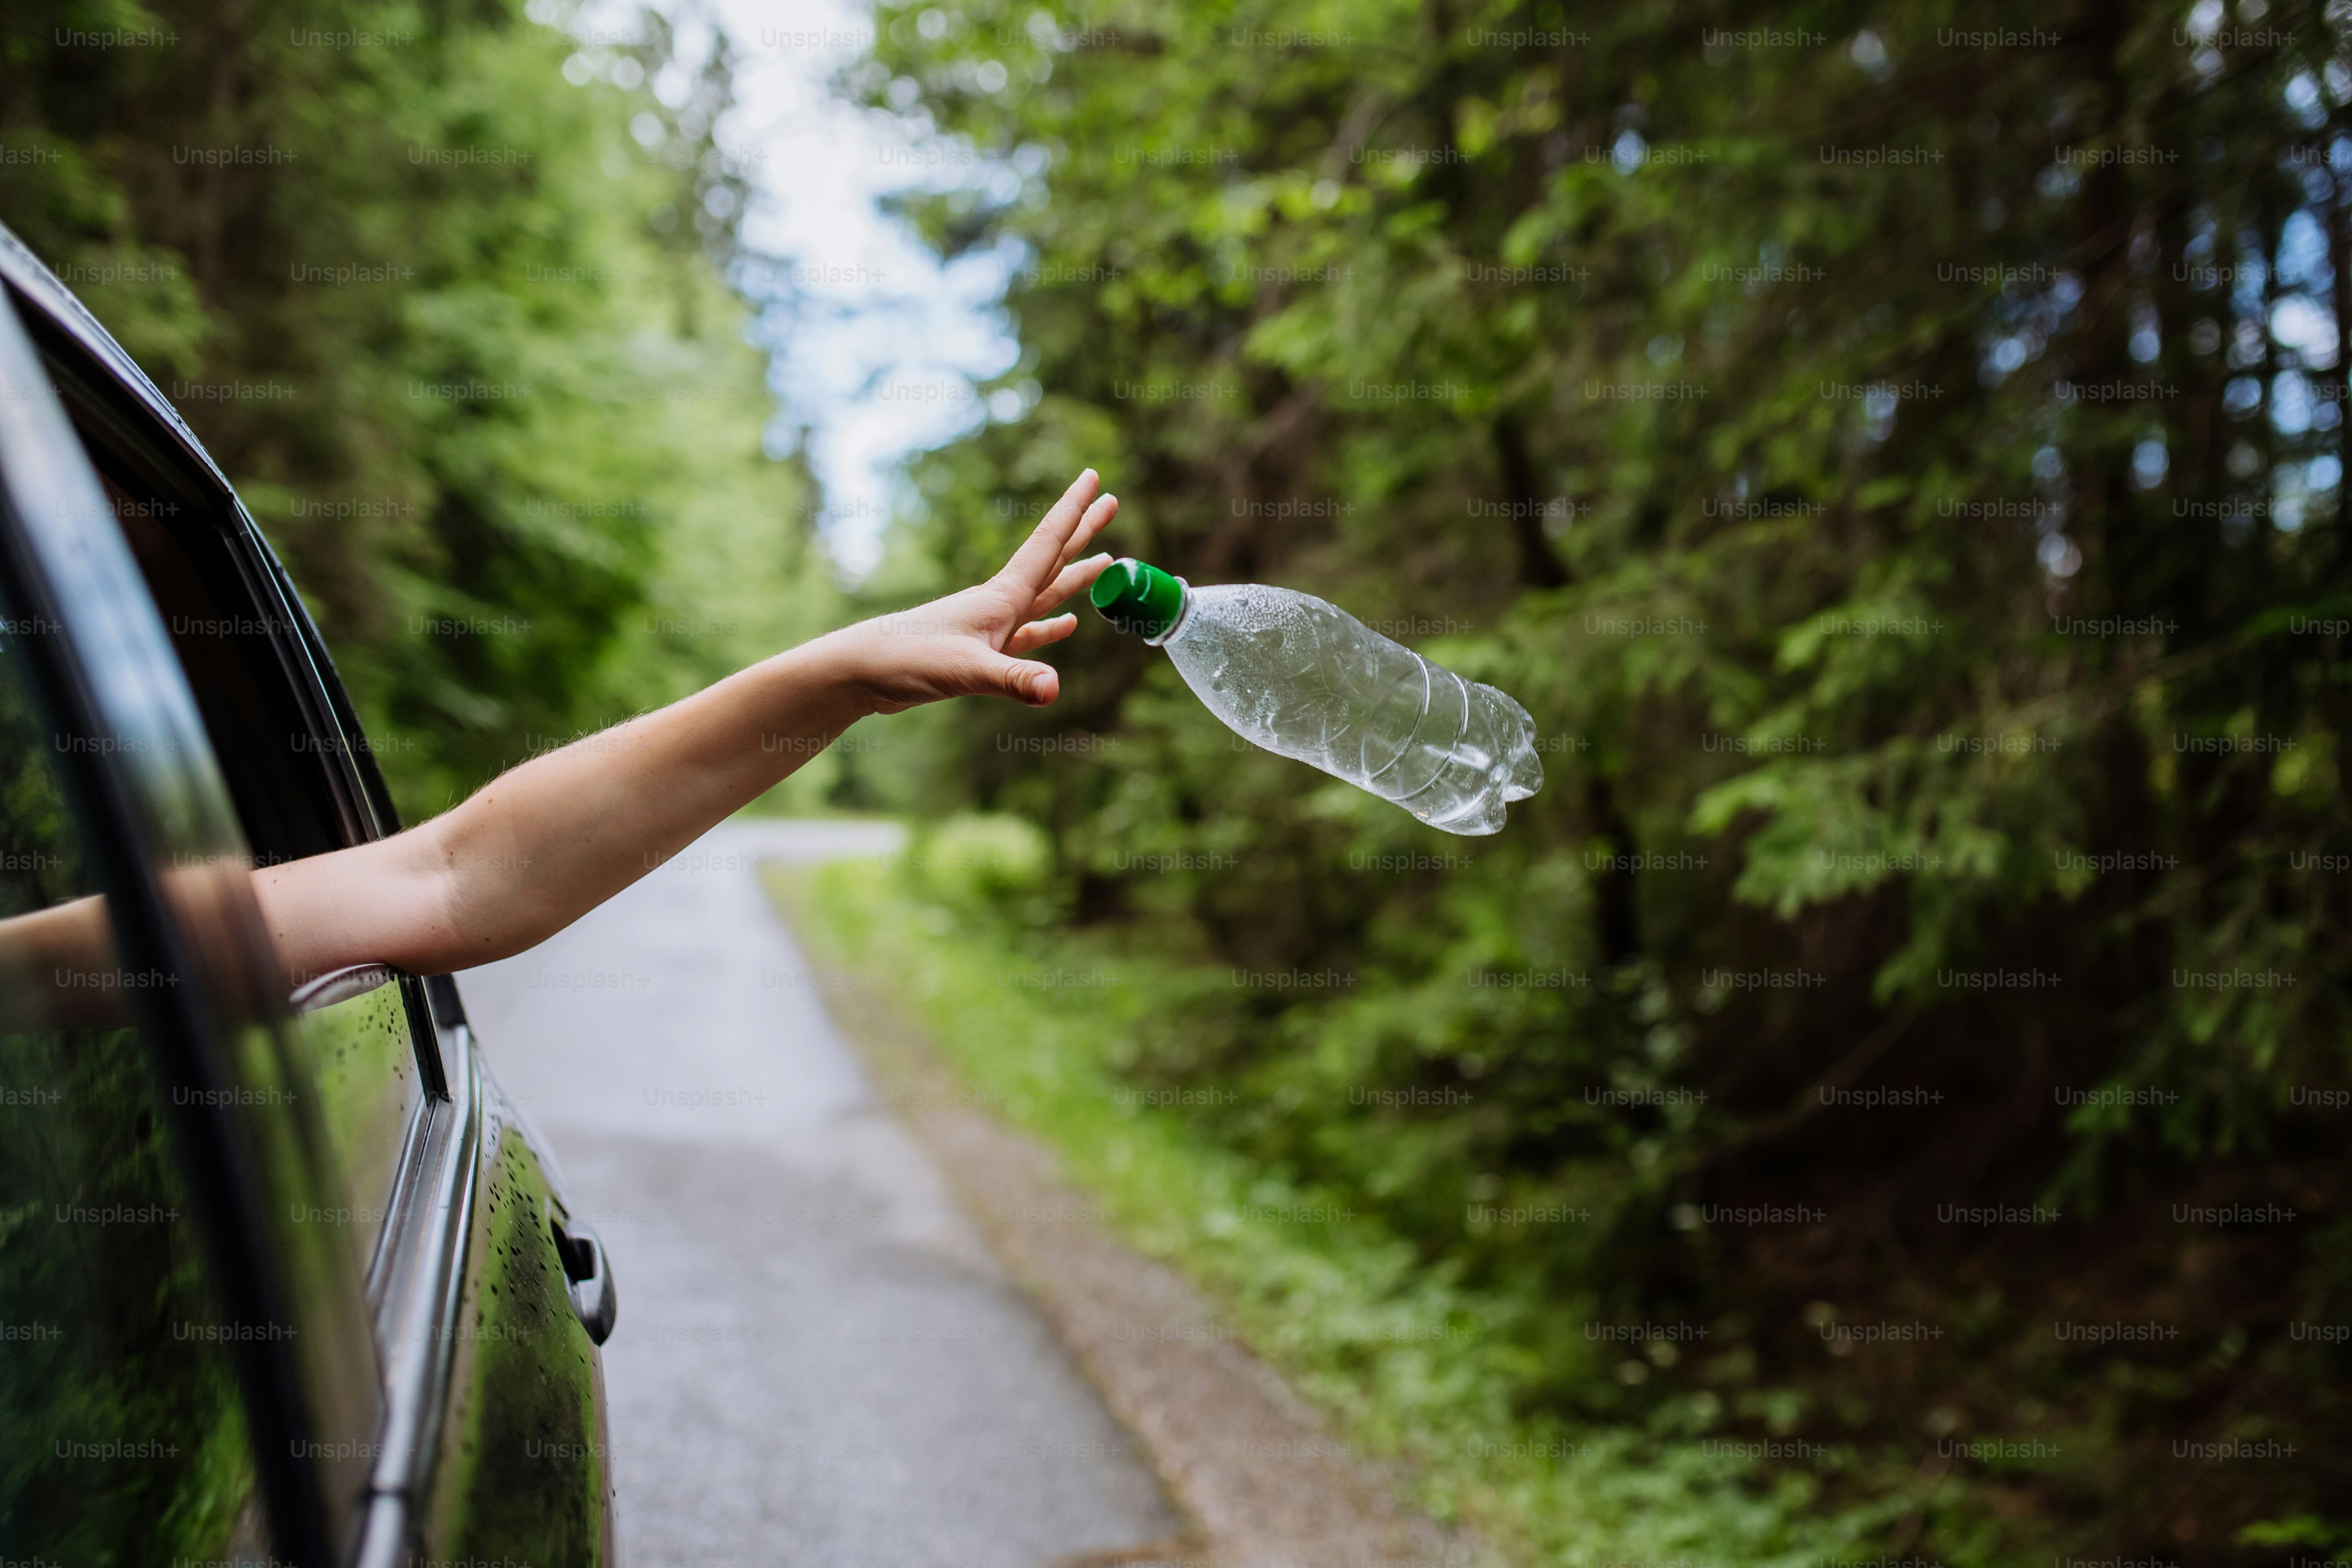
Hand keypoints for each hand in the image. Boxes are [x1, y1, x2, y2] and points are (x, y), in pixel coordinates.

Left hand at [840, 468, 1119, 713]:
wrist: (863, 670)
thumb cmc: (908, 660)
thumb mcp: (965, 671)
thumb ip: (1013, 679)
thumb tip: (1053, 689)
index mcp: (1001, 597)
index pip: (1047, 545)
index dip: (1074, 512)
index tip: (1095, 479)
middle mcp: (999, 603)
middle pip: (1052, 560)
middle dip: (1082, 532)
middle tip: (1111, 502)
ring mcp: (991, 625)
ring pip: (1044, 594)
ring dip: (1074, 578)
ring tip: (1105, 562)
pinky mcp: (981, 650)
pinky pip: (1027, 633)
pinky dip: (1048, 627)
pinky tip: (1066, 624)